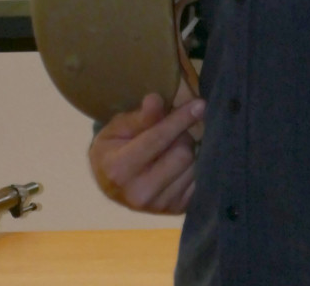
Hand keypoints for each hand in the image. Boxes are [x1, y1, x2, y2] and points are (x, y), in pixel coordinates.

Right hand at [89, 91, 204, 213]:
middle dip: (183, 134)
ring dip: (190, 149)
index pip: (158, 139)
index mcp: (120, 169)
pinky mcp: (176, 210)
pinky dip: (194, 165)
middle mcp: (140, 193)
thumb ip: (139, 116)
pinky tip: (181, 160)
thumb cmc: (113, 148)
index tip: (200, 104)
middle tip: (175, 128)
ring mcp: (160, 206)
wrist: (110, 182)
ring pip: (194, 166)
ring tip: (175, 145)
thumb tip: (156, 100)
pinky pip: (199, 180)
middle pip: (182, 153)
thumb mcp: (118, 127)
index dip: (180, 119)